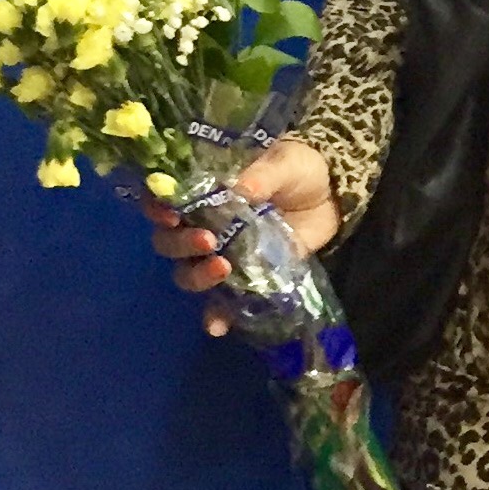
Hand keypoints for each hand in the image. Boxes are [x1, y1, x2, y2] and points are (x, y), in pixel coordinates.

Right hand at [142, 135, 338, 337]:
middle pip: (169, 242)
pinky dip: (216, 315)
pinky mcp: (245, 276)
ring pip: (188, 272)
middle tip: (208, 241)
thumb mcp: (284, 162)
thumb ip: (263, 174)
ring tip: (223, 268)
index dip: (157, 209)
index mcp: (203, 191)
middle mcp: (202, 224)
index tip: (171, 214)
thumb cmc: (297, 169)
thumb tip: (244, 189)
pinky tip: (217, 326)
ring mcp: (221, 253)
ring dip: (197, 276)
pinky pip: (221, 302)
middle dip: (181, 244)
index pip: (162, 201)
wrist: (332, 195)